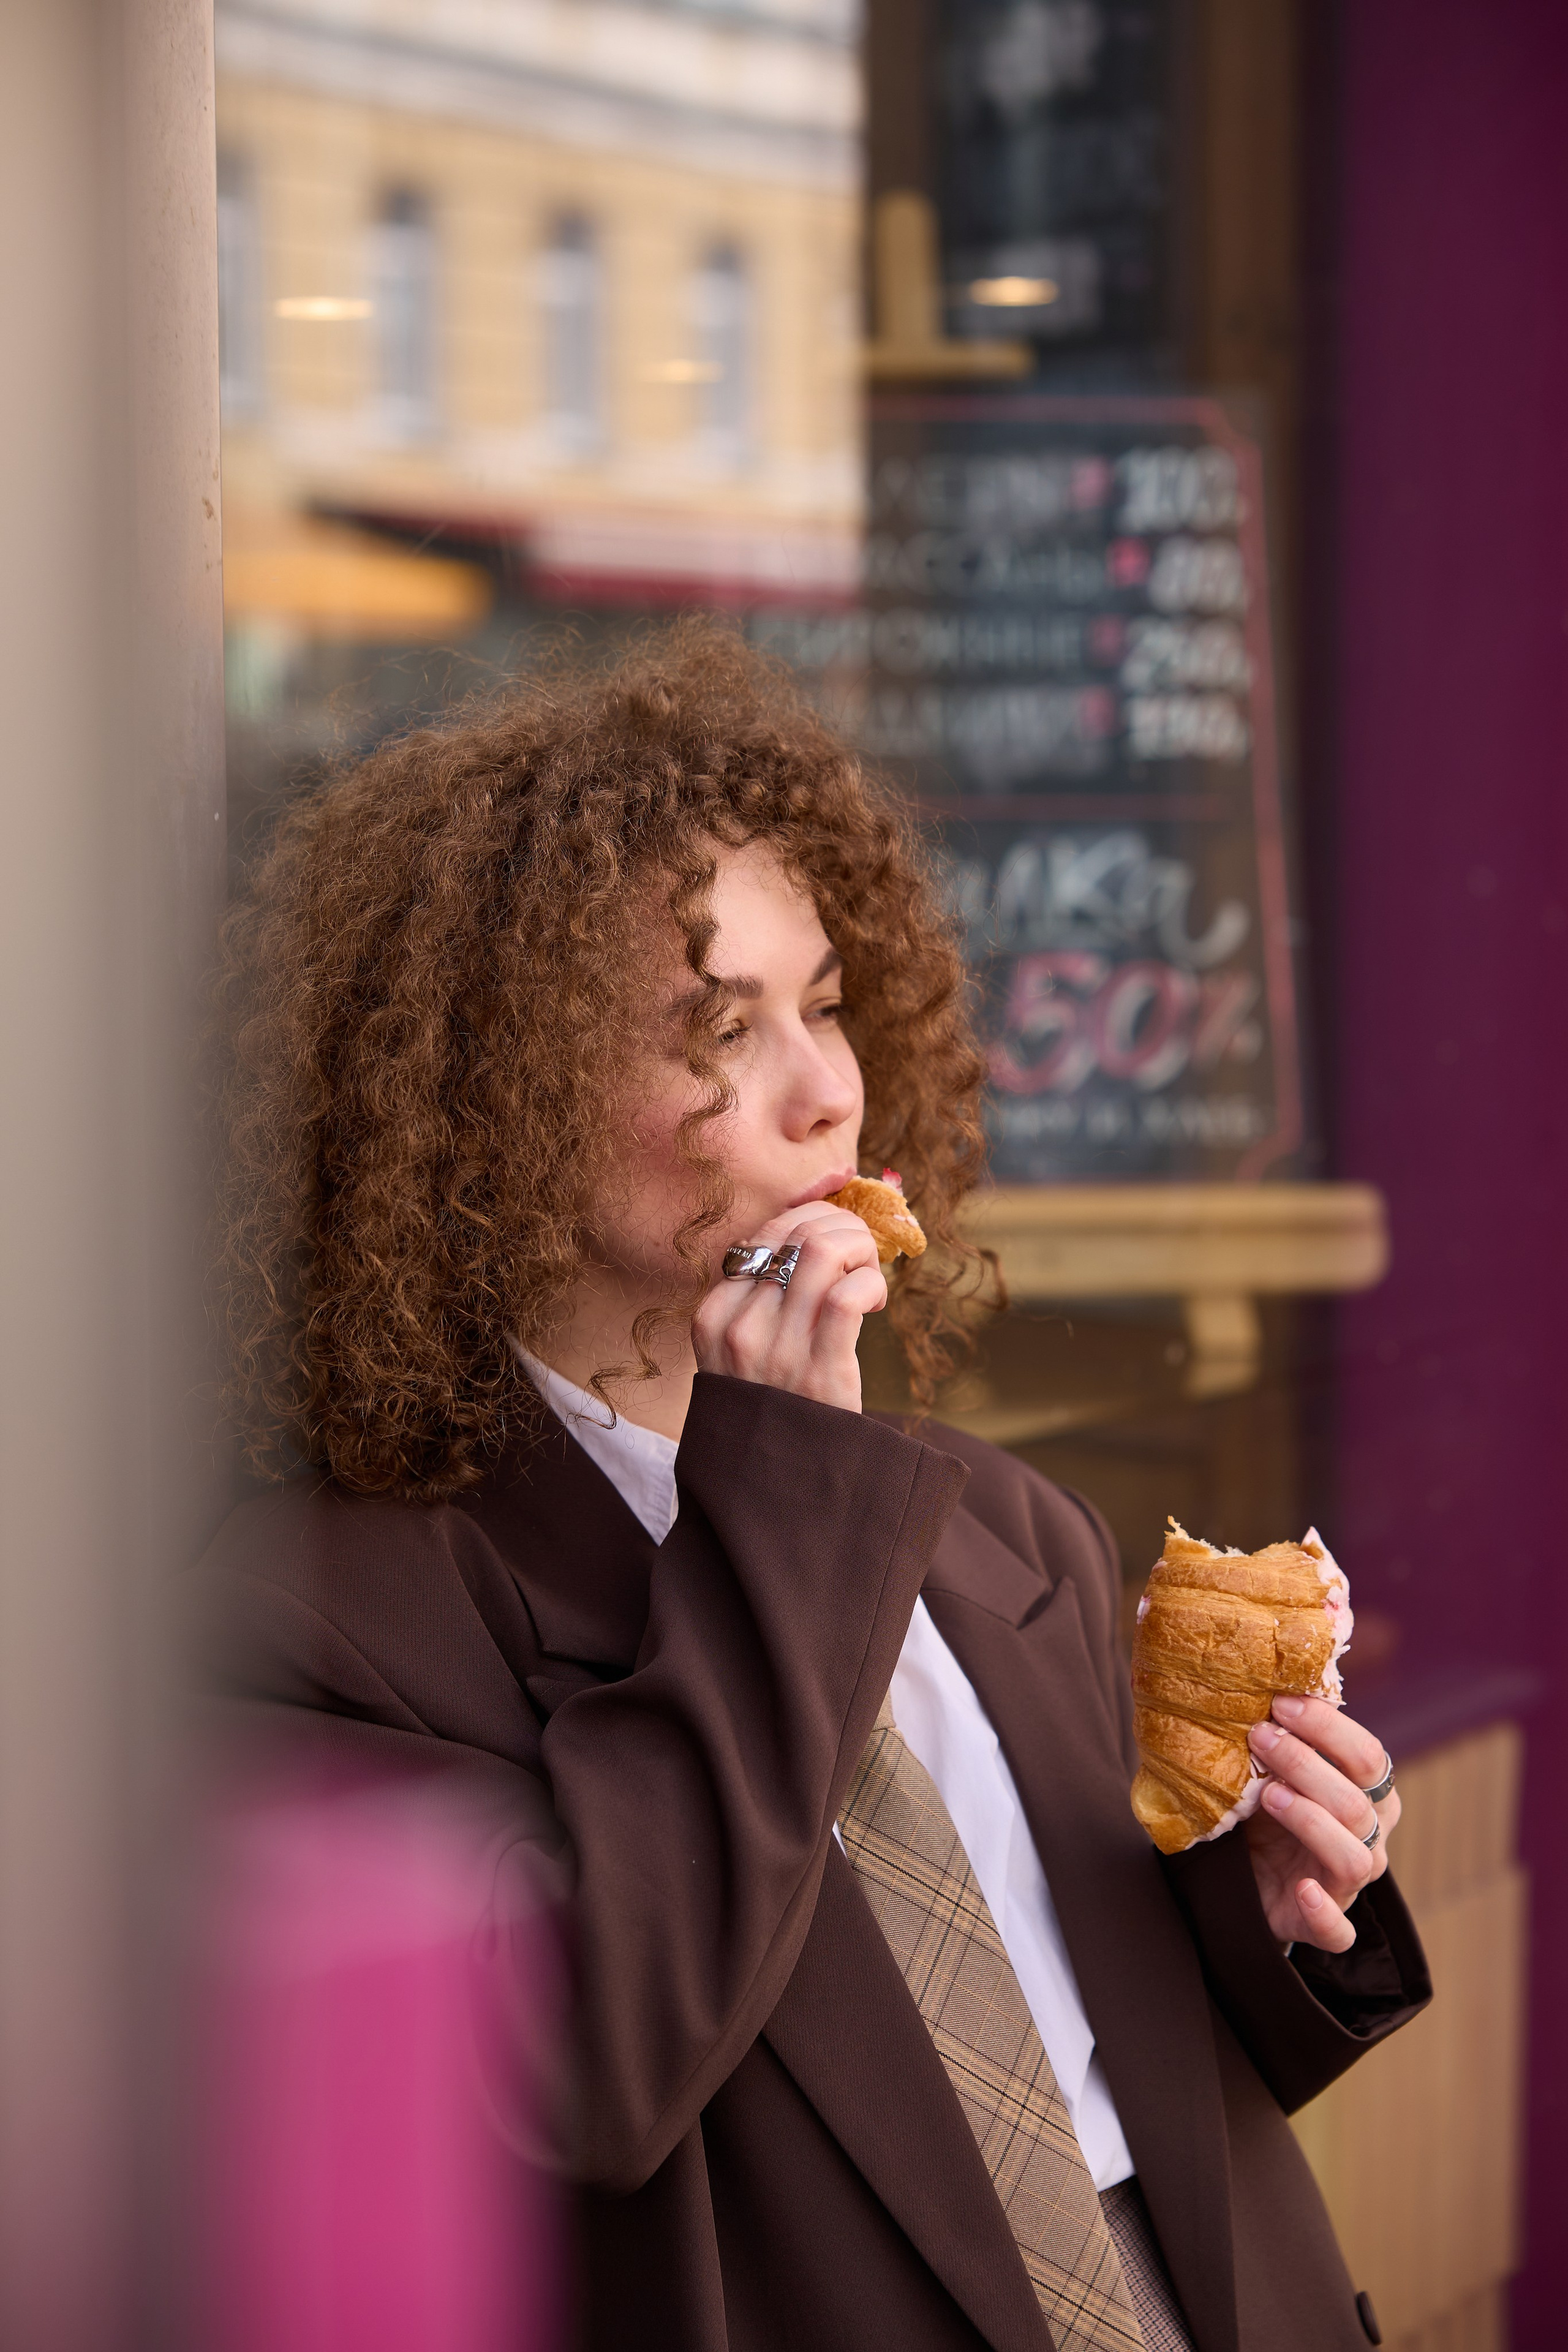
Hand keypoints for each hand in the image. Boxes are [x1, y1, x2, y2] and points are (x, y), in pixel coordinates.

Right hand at [691, 1201, 886, 1414]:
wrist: (779, 1492)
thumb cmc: (771, 1414)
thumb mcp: (737, 1357)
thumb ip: (757, 1305)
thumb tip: (809, 1238)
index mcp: (712, 1318)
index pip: (764, 1234)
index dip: (809, 1223)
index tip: (833, 1245)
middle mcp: (738, 1328)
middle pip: (797, 1233)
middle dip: (842, 1229)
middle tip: (860, 1258)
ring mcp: (777, 1349)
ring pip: (823, 1250)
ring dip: (860, 1249)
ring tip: (868, 1278)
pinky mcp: (820, 1369)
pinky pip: (848, 1294)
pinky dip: (870, 1283)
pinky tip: (874, 1303)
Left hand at [1242, 1697, 1400, 1951]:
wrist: (1250, 1876)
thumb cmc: (1270, 1809)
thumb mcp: (1277, 1768)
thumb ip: (1281, 1734)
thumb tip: (1257, 1679)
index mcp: (1369, 1795)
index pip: (1368, 1756)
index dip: (1328, 1727)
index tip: (1280, 1702)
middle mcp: (1370, 1838)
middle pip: (1357, 1803)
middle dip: (1308, 1765)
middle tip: (1260, 1737)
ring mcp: (1347, 1884)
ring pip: (1354, 1858)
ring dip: (1312, 1822)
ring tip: (1269, 1794)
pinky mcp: (1323, 1924)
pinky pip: (1338, 1932)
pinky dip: (1323, 1912)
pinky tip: (1300, 1889)